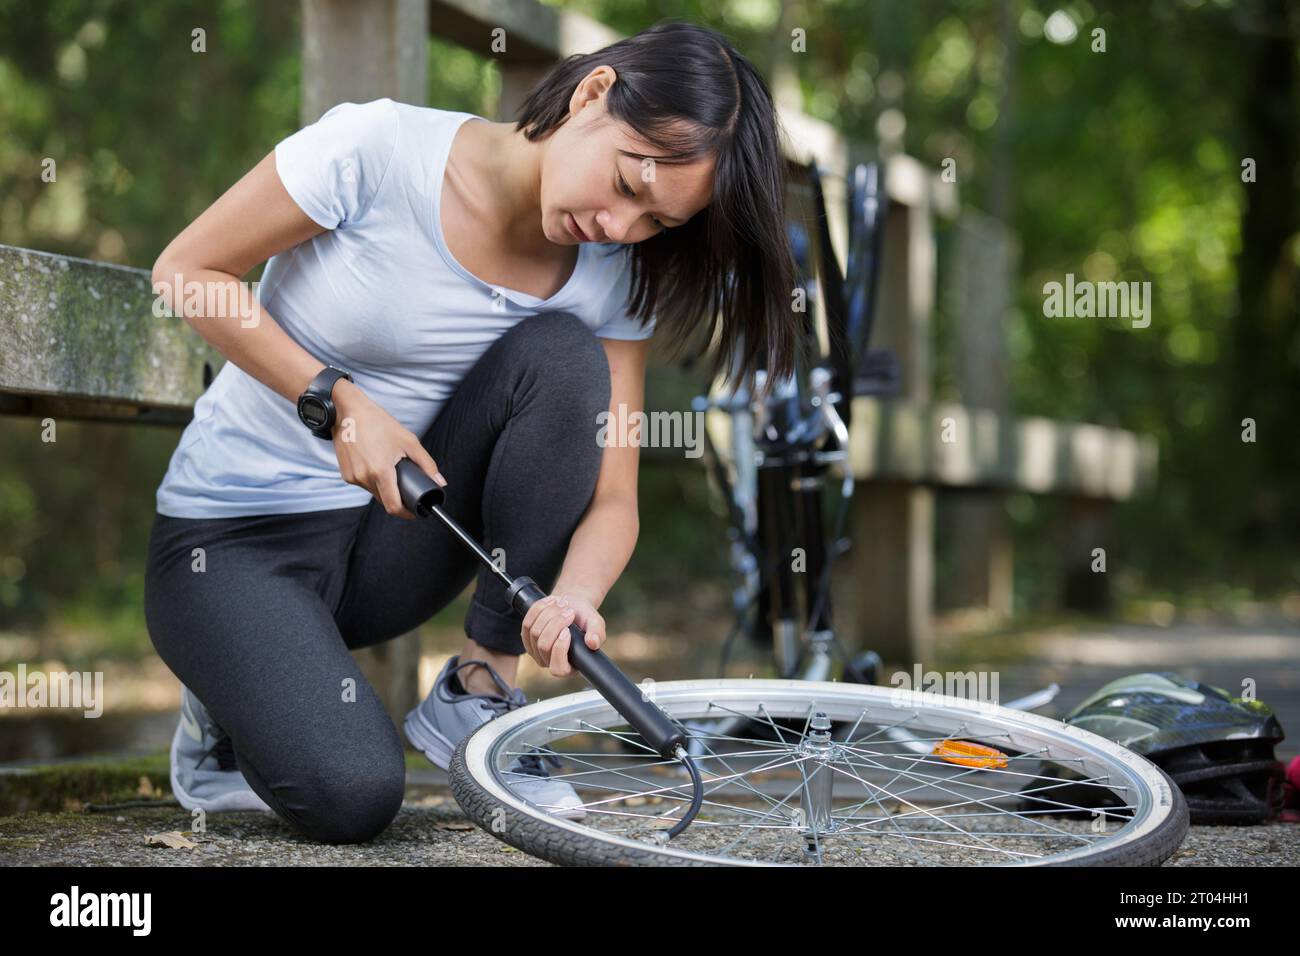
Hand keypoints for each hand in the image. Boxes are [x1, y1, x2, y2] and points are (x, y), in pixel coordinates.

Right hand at [331, 380, 445, 519]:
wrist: (347, 412)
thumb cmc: (378, 423)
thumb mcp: (408, 441)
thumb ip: (426, 464)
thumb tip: (440, 482)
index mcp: (380, 471)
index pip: (393, 506)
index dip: (406, 513)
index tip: (415, 512)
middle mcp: (364, 477)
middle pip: (384, 500)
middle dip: (397, 496)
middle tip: (406, 484)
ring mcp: (352, 477)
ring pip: (374, 492)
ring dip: (384, 487)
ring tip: (389, 467)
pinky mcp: (346, 474)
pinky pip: (364, 483)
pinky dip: (372, 479)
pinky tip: (375, 463)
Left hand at [521, 592, 606, 677]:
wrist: (572, 606)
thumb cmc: (585, 619)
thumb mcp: (596, 624)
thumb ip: (597, 634)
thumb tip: (593, 643)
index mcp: (569, 667)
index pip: (558, 668)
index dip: (560, 649)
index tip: (568, 630)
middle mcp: (549, 662)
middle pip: (544, 645)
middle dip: (556, 623)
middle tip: (569, 610)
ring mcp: (535, 651)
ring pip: (534, 632)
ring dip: (549, 613)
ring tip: (563, 603)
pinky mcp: (526, 638)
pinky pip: (527, 623)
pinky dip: (539, 609)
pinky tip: (551, 603)